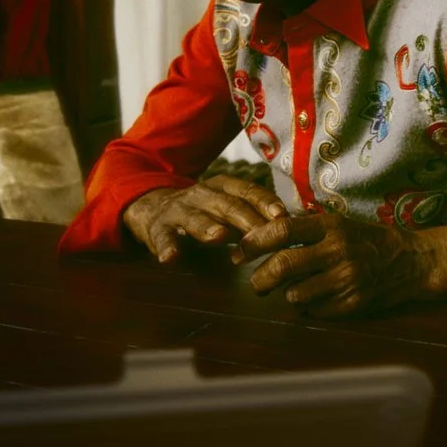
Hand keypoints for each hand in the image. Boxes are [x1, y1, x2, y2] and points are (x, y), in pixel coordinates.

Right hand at [123, 175, 287, 263]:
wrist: (152, 206)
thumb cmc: (204, 211)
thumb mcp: (228, 207)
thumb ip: (254, 215)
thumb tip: (294, 230)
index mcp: (223, 187)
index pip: (247, 191)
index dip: (265, 202)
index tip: (282, 216)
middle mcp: (202, 194)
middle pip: (226, 205)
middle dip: (244, 219)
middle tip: (261, 233)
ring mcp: (178, 210)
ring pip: (195, 218)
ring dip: (207, 227)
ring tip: (219, 237)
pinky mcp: (157, 228)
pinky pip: (162, 238)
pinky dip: (166, 247)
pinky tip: (170, 258)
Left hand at [234, 212, 433, 317]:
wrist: (412, 261)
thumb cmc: (368, 240)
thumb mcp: (339, 224)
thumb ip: (305, 230)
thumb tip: (260, 235)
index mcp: (330, 226)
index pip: (282, 230)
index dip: (254, 241)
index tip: (240, 252)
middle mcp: (337, 251)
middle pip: (282, 266)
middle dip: (261, 278)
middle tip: (256, 284)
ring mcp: (346, 279)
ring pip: (295, 294)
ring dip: (289, 294)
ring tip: (298, 288)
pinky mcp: (353, 304)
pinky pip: (314, 311)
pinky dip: (310, 306)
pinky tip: (322, 296)